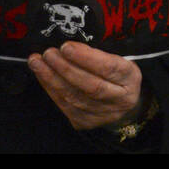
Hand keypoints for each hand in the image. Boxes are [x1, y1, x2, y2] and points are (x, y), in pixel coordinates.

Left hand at [28, 41, 144, 129]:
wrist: (123, 106)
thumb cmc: (117, 75)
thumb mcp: (118, 59)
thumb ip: (98, 54)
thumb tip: (69, 46)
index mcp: (130, 78)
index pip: (109, 68)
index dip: (87, 58)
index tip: (66, 46)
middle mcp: (119, 100)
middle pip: (90, 85)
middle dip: (66, 68)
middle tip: (49, 53)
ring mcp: (101, 114)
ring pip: (74, 97)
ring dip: (51, 78)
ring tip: (37, 61)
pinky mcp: (85, 122)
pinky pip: (64, 105)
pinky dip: (50, 88)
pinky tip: (41, 75)